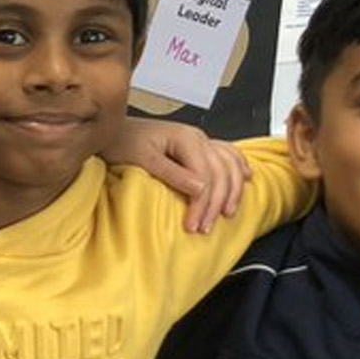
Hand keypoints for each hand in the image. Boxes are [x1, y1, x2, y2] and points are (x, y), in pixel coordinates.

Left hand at [104, 119, 249, 232]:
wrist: (112, 130)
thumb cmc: (121, 141)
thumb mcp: (143, 159)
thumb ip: (172, 173)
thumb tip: (200, 189)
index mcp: (185, 138)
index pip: (205, 176)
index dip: (201, 204)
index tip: (192, 225)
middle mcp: (197, 137)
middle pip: (220, 174)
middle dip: (215, 204)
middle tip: (204, 228)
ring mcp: (200, 140)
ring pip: (229, 165)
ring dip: (232, 191)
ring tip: (227, 214)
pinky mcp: (197, 146)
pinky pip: (227, 154)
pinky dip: (239, 166)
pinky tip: (247, 177)